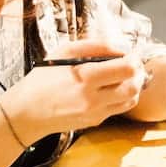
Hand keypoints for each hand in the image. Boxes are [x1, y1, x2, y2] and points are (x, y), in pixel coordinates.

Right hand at [0, 40, 144, 141]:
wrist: (28, 111)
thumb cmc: (43, 77)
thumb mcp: (63, 52)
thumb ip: (94, 45)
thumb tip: (120, 45)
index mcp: (85, 77)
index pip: (126, 68)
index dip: (133, 57)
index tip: (128, 52)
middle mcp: (93, 98)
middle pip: (133, 86)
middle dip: (138, 72)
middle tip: (132, 63)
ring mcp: (95, 113)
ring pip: (131, 99)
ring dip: (134, 85)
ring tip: (126, 75)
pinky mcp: (95, 121)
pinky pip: (119, 108)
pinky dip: (123, 96)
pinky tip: (114, 87)